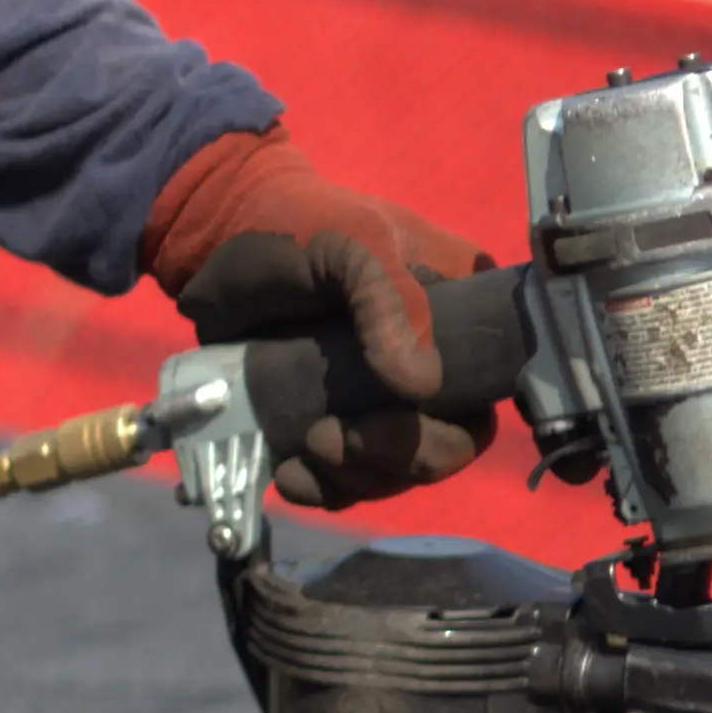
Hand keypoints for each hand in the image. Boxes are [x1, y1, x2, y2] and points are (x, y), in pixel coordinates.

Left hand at [146, 128, 492, 507]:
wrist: (218, 239)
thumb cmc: (297, 224)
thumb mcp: (351, 244)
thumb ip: (388, 301)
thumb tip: (419, 386)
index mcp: (460, 315)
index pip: (492, 386)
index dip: (468, 424)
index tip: (427, 432)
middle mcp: (432, 364)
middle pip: (449, 442)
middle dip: (400, 457)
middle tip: (334, 439)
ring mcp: (380, 399)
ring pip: (397, 470)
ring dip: (359, 478)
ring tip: (307, 450)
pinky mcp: (331, 421)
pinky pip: (346, 479)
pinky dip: (323, 488)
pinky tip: (290, 475)